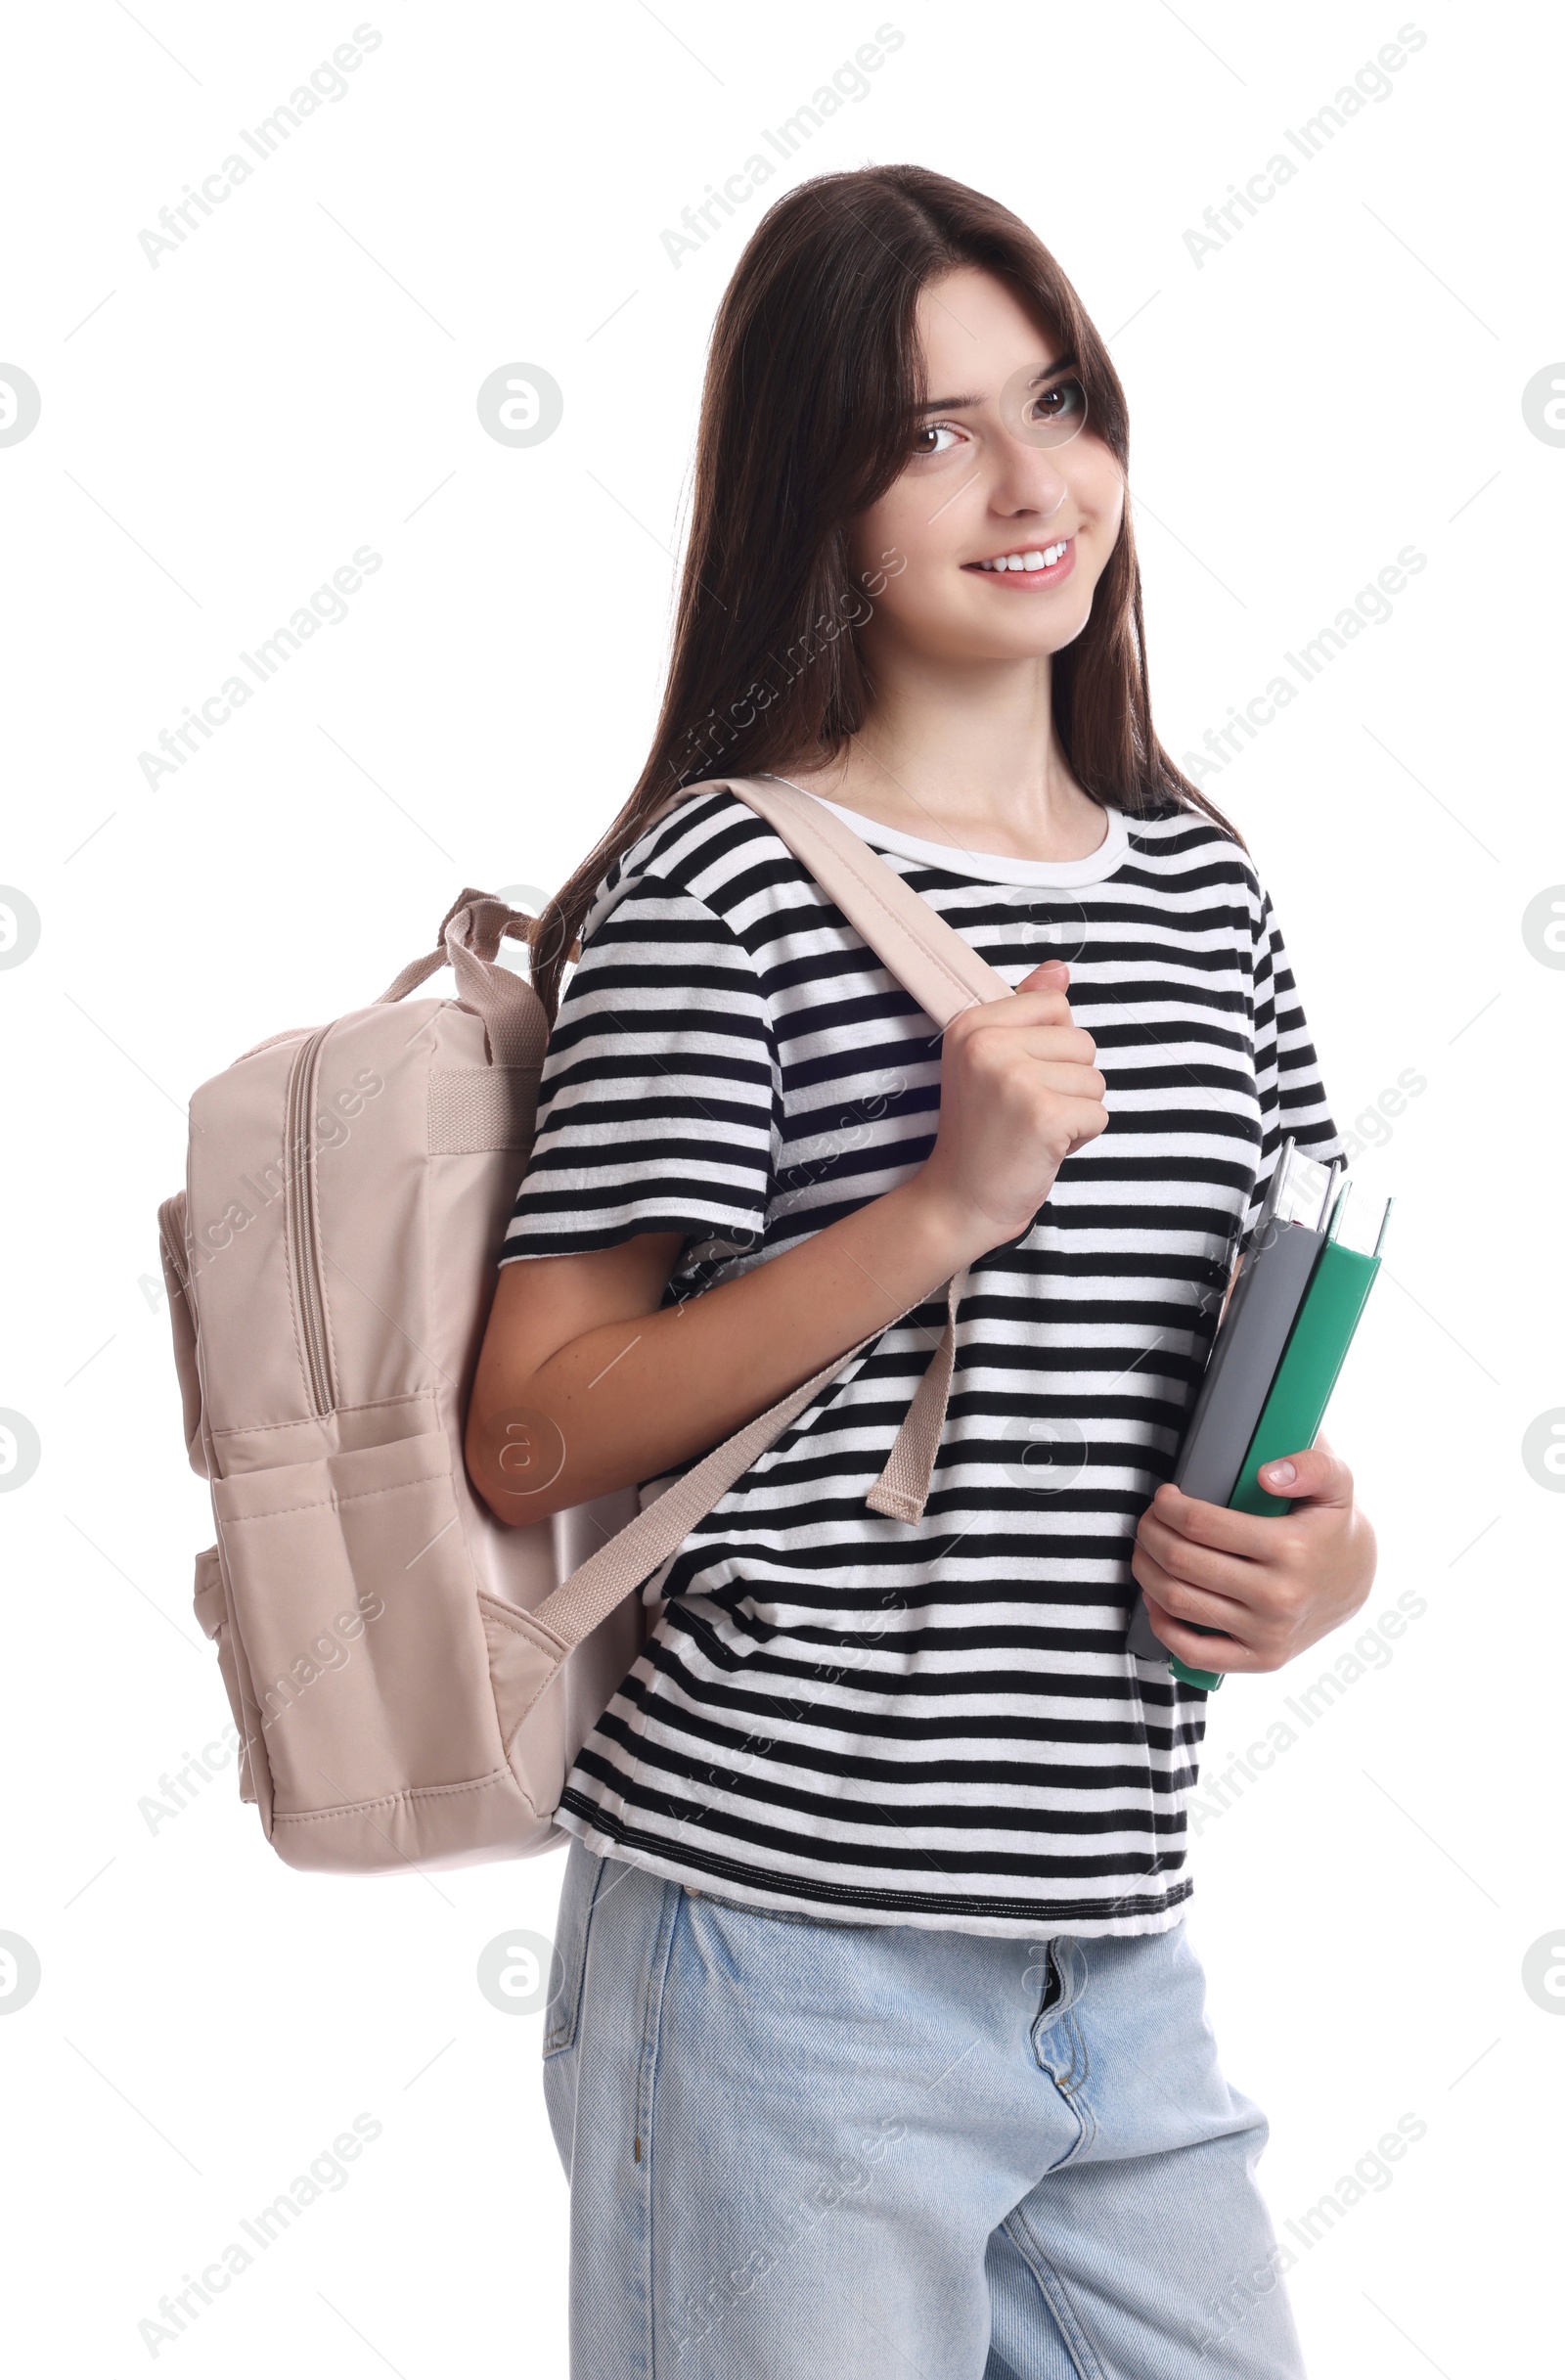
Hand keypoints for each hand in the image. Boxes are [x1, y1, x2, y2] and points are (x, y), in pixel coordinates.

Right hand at [918, 961, 1108, 1256]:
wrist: (958, 1200)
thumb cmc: (981, 1134)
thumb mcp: (992, 1062)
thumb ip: (1026, 1011)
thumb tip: (1060, 968)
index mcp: (972, 1024)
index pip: (1055, 1005)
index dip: (1051, 1048)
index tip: (1016, 1080)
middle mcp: (988, 1044)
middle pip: (1081, 1042)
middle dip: (1068, 1082)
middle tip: (1024, 1112)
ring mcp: (1015, 1079)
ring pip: (1094, 1079)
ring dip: (1076, 1111)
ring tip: (1033, 1129)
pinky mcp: (1044, 1115)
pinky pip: (1099, 1114)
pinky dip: (1081, 1137)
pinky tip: (1044, 1148)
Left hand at [1131, 1437, 1375, 1673]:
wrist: (1355, 1582)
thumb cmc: (1331, 1525)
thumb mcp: (1337, 1483)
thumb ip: (1311, 1465)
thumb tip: (1267, 1475)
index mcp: (1290, 1548)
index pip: (1201, 1525)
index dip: (1168, 1507)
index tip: (1164, 1496)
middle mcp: (1279, 1597)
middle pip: (1182, 1562)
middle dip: (1151, 1534)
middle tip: (1148, 1520)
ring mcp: (1269, 1633)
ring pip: (1179, 1602)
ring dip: (1146, 1571)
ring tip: (1146, 1549)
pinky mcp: (1263, 1660)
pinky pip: (1195, 1654)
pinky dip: (1162, 1625)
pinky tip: (1156, 1598)